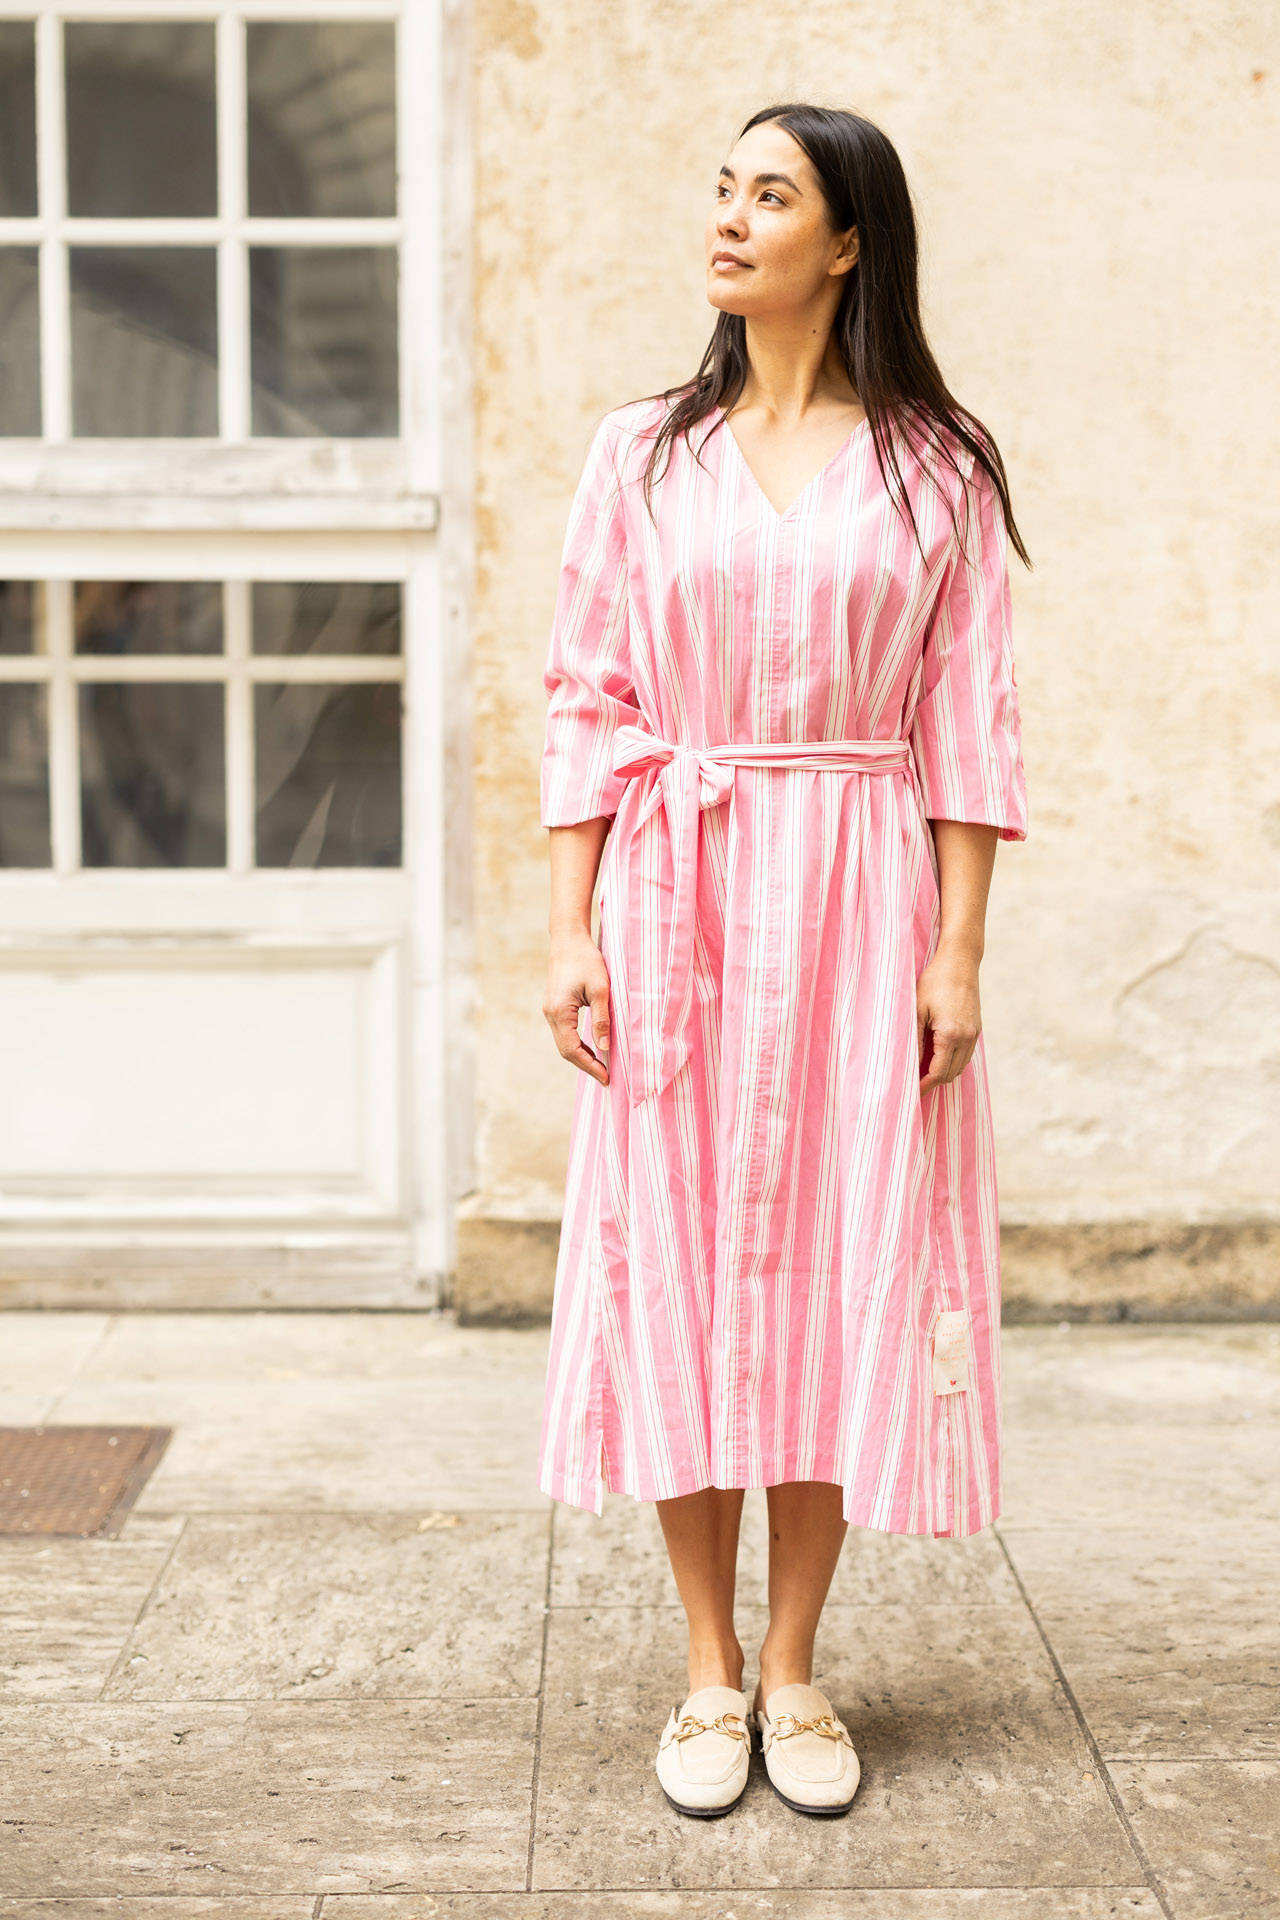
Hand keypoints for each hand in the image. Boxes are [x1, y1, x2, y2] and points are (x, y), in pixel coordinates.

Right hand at [544, 930, 611, 1086]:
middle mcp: (550, 1014)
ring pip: (564, 1042)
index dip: (590, 1066)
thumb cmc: (586, 960)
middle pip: (566, 1050)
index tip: (606, 1077)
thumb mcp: (600, 989)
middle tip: (606, 1077)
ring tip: (601, 1066)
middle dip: (586, 1065)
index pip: (573, 1050)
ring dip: (581, 1056)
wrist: (568, 939)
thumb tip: (604, 1048)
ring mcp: (550, 1011)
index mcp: (559, 1012)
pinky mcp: (554, 1006)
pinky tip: (592, 1047)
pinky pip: (564, 1032)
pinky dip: (577, 1044)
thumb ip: (602, 1020)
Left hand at [917, 947, 981, 1092]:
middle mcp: (967, 1037)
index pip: (939, 1072)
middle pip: (951, 1073)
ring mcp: (975, 1033)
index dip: (925, 1085)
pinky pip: (966, 1054)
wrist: (960, 961)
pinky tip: (938, 1058)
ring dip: (944, 1073)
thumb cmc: (935, 981)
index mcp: (951, 1035)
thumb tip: (912, 1064)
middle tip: (915, 1085)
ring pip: (961, 1066)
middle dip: (934, 1082)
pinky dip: (953, 1062)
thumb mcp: (917, 1009)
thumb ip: (915, 1039)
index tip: (912, 1092)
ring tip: (924, 1074)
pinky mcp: (977, 1028)